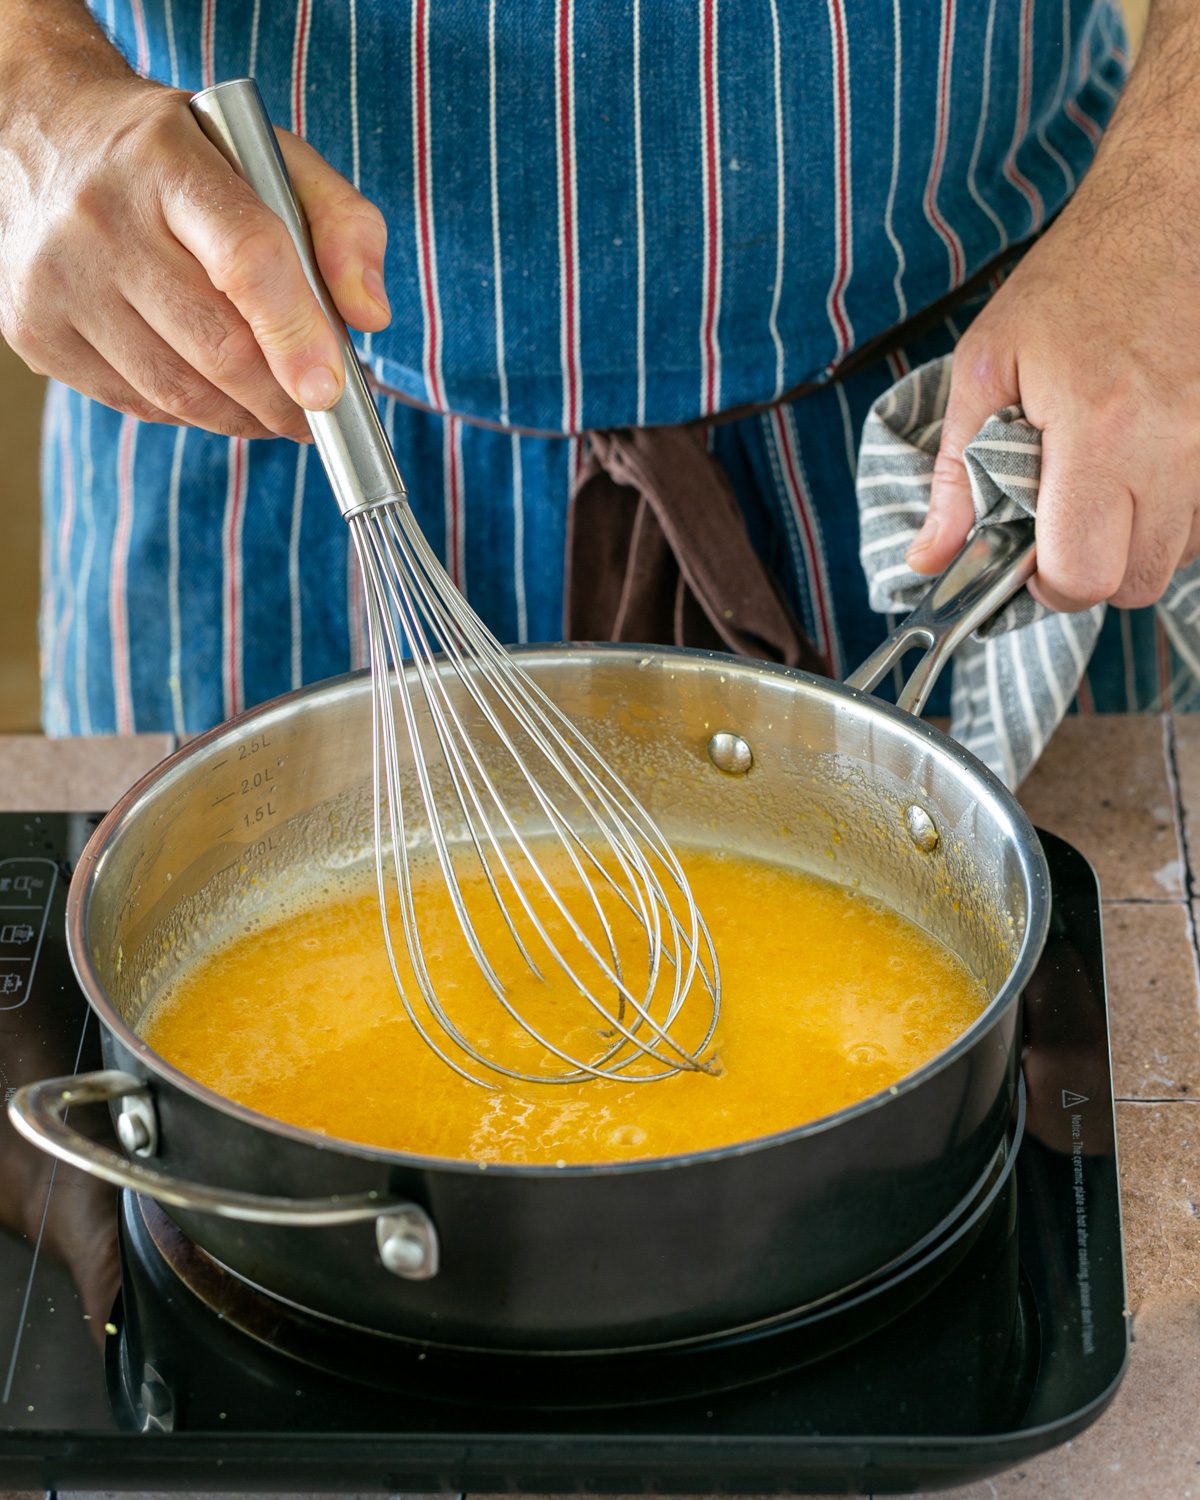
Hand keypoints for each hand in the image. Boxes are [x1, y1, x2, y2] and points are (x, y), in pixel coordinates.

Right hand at [0, 64, 388, 439]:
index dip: (297, 333)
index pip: (245, 258)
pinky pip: (138, 404)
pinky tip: (217, 397)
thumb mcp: (271, 156)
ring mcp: (58, 280)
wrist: (46, 138)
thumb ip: (343, 224)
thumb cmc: (180, 157)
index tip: (333, 388)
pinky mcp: (35, 332)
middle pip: (217, 344)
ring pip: (178, 391)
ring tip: (279, 412)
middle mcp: (100, 216)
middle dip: (284, 399)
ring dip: (245, 419)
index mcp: (167, 159)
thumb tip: (369, 316)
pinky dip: (192, 415)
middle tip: (321, 413)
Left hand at [908, 24, 1199, 611]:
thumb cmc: (1074, 283)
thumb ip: (955, 474)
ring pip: (1179, 561)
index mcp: (1100, 431)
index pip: (1082, 574)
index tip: (1027, 557)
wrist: (1173, 211)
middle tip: (1059, 528)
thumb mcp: (987, 367)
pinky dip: (1173, 520)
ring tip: (1100, 492)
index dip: (1046, 584)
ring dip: (1133, 548)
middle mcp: (1173, 448)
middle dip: (1089, 574)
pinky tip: (1141, 476)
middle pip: (1136, 583)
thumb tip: (927, 559)